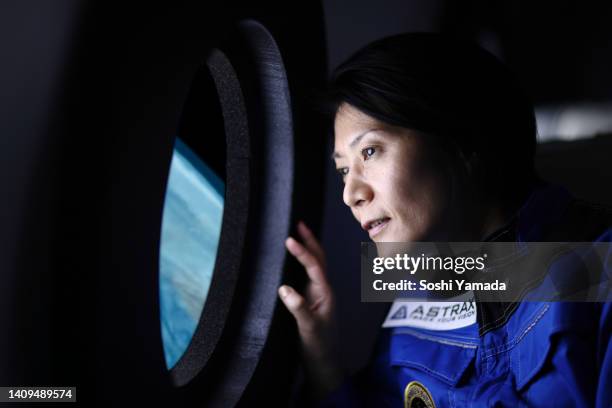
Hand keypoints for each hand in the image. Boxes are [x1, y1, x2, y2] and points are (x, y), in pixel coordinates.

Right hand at [278, 221, 344, 399]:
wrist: (324, 365)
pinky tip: (293, 259)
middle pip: (319, 260)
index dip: (302, 252)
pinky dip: (302, 262)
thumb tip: (284, 289)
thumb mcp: (308, 329)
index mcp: (325, 294)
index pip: (314, 266)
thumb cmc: (319, 348)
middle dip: (310, 241)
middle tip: (299, 224)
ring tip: (297, 234)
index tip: (289, 239)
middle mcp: (323, 291)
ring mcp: (317, 295)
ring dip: (308, 248)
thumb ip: (298, 309)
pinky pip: (307, 276)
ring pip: (315, 266)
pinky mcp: (310, 301)